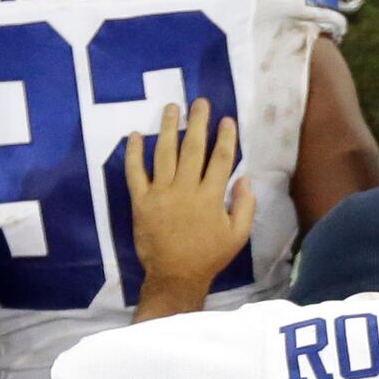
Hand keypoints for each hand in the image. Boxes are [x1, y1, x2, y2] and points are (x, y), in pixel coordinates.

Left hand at [123, 100, 251, 313]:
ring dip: (168, 128)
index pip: (220, 159)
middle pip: (192, 148)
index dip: (225, 137)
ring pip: (164, 153)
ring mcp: (161, 194)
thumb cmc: (209, 257)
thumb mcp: (238, 236)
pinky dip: (133, 153)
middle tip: (200, 102)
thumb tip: (246, 178)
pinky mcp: (141, 201)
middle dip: (198, 122)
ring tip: (171, 108)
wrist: (175, 276)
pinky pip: (135, 173)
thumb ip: (245, 206)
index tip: (227, 119)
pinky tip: (135, 135)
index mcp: (211, 197)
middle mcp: (185, 189)